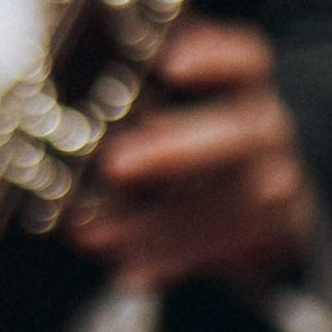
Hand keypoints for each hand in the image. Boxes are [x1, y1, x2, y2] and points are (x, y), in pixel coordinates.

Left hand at [71, 18, 318, 294]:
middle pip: (238, 134)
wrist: (271, 197)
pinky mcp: (270, 236)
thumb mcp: (182, 107)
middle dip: (175, 150)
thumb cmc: (201, 142)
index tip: (169, 63)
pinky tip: (130, 274)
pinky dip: (173, 264)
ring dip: (155, 224)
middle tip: (114, 163)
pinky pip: (223, 253)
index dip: (213, 57)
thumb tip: (56, 98)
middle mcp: (268, 131)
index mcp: (247, 87)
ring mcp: (275, 184)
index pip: (246, 60)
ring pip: (226, 205)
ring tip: (94, 234)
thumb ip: (140, 98)